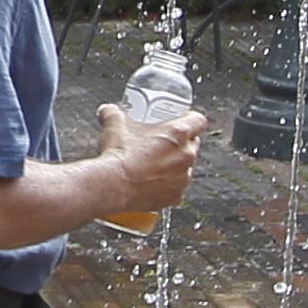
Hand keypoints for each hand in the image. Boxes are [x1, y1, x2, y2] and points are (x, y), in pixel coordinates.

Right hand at [86, 103, 206, 217]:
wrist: (113, 185)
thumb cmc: (120, 156)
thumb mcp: (115, 125)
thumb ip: (113, 113)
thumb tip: (108, 111)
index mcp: (178, 133)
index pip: (199, 120)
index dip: (191, 118)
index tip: (181, 119)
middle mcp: (186, 155)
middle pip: (193, 144)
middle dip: (181, 142)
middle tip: (162, 142)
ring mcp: (183, 177)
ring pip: (185, 166)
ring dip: (174, 164)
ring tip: (154, 164)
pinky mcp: (176, 195)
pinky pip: (176, 187)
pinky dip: (167, 184)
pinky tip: (151, 181)